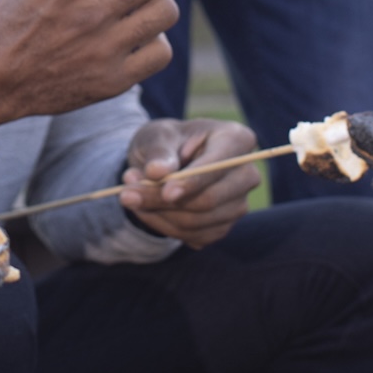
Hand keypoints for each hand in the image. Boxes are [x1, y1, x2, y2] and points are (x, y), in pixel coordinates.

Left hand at [118, 118, 259, 247]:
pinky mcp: (223, 226)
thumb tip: (158, 172)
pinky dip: (163, 226)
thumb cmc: (166, 143)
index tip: (165, 192)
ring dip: (157, 214)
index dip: (192, 182)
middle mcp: (246, 175)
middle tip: (126, 194)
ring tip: (130, 194)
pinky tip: (147, 208)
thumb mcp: (156, 136)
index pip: (218, 166)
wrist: (165, 163)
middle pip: (209, 200)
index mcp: (236, 140)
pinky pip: (193, 236)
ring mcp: (237, 204)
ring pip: (197, 222)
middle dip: (162, 201)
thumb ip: (158, 152)